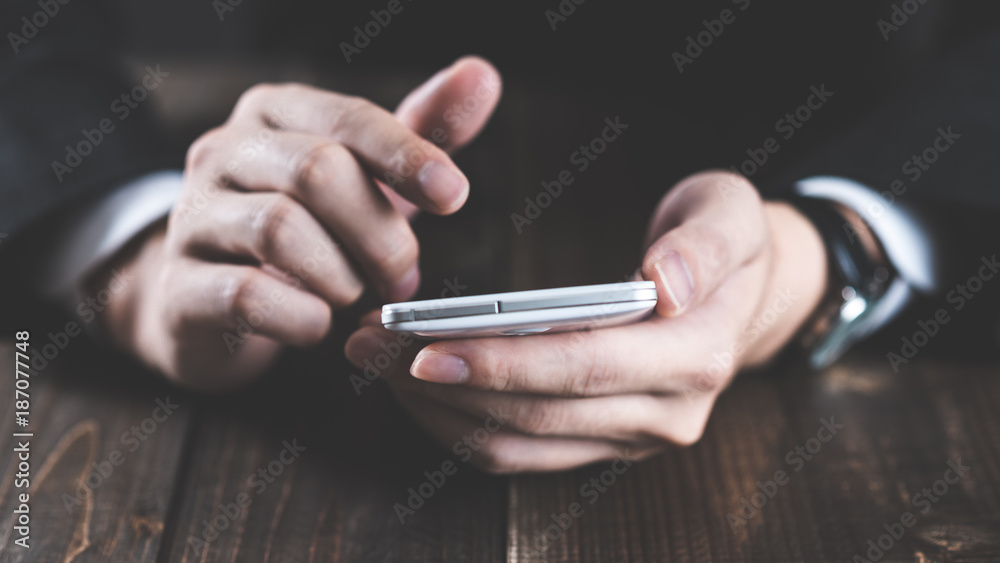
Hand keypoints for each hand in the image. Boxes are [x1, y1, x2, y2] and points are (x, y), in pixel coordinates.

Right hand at [93, 57, 501, 389]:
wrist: (207, 300)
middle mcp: (224, 153)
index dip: (406, 156)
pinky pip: (246, 295)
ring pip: (280, 228)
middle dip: (380, 233)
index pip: (348, 118)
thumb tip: (483, 74)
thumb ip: (421, 133)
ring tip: (359, 298)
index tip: (453, 195)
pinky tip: (319, 325)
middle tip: (405, 278)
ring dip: (343, 276)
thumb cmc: (306, 228)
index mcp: (275, 114)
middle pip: (317, 170)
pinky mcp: (179, 287)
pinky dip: (302, 317)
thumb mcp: (366, 178)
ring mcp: (192, 218)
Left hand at [345, 172, 828, 471]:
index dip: (503, 363)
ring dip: (439, 412)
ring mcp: (632, 439)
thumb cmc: (727, 241)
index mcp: (696, 357)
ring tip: (376, 362)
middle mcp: (665, 415)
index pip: (583, 368)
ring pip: (518, 447)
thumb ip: (705, 245)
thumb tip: (667, 285)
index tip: (425, 348)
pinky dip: (460, 426)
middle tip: (371, 345)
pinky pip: (519, 453)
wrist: (746, 295)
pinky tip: (415, 388)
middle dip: (445, 385)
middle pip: (538, 416)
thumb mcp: (732, 214)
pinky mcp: (602, 446)